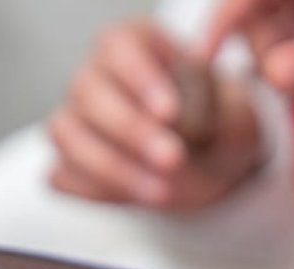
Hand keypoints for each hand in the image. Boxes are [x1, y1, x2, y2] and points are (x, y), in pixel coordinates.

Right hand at [47, 19, 263, 210]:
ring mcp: (76, 118)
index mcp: (135, 43)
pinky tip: (138, 200)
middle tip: (173, 159)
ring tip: (164, 191)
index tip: (169, 113)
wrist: (211, 162)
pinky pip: (63, 175)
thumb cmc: (218, 123)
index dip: (139, 78)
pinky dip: (95, 190)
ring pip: (66, 134)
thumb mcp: (230, 110)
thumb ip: (205, 109)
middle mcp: (96, 75)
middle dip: (130, 130)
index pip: (117, 45)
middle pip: (87, 91)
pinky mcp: (69, 161)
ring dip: (113, 167)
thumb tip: (169, 122)